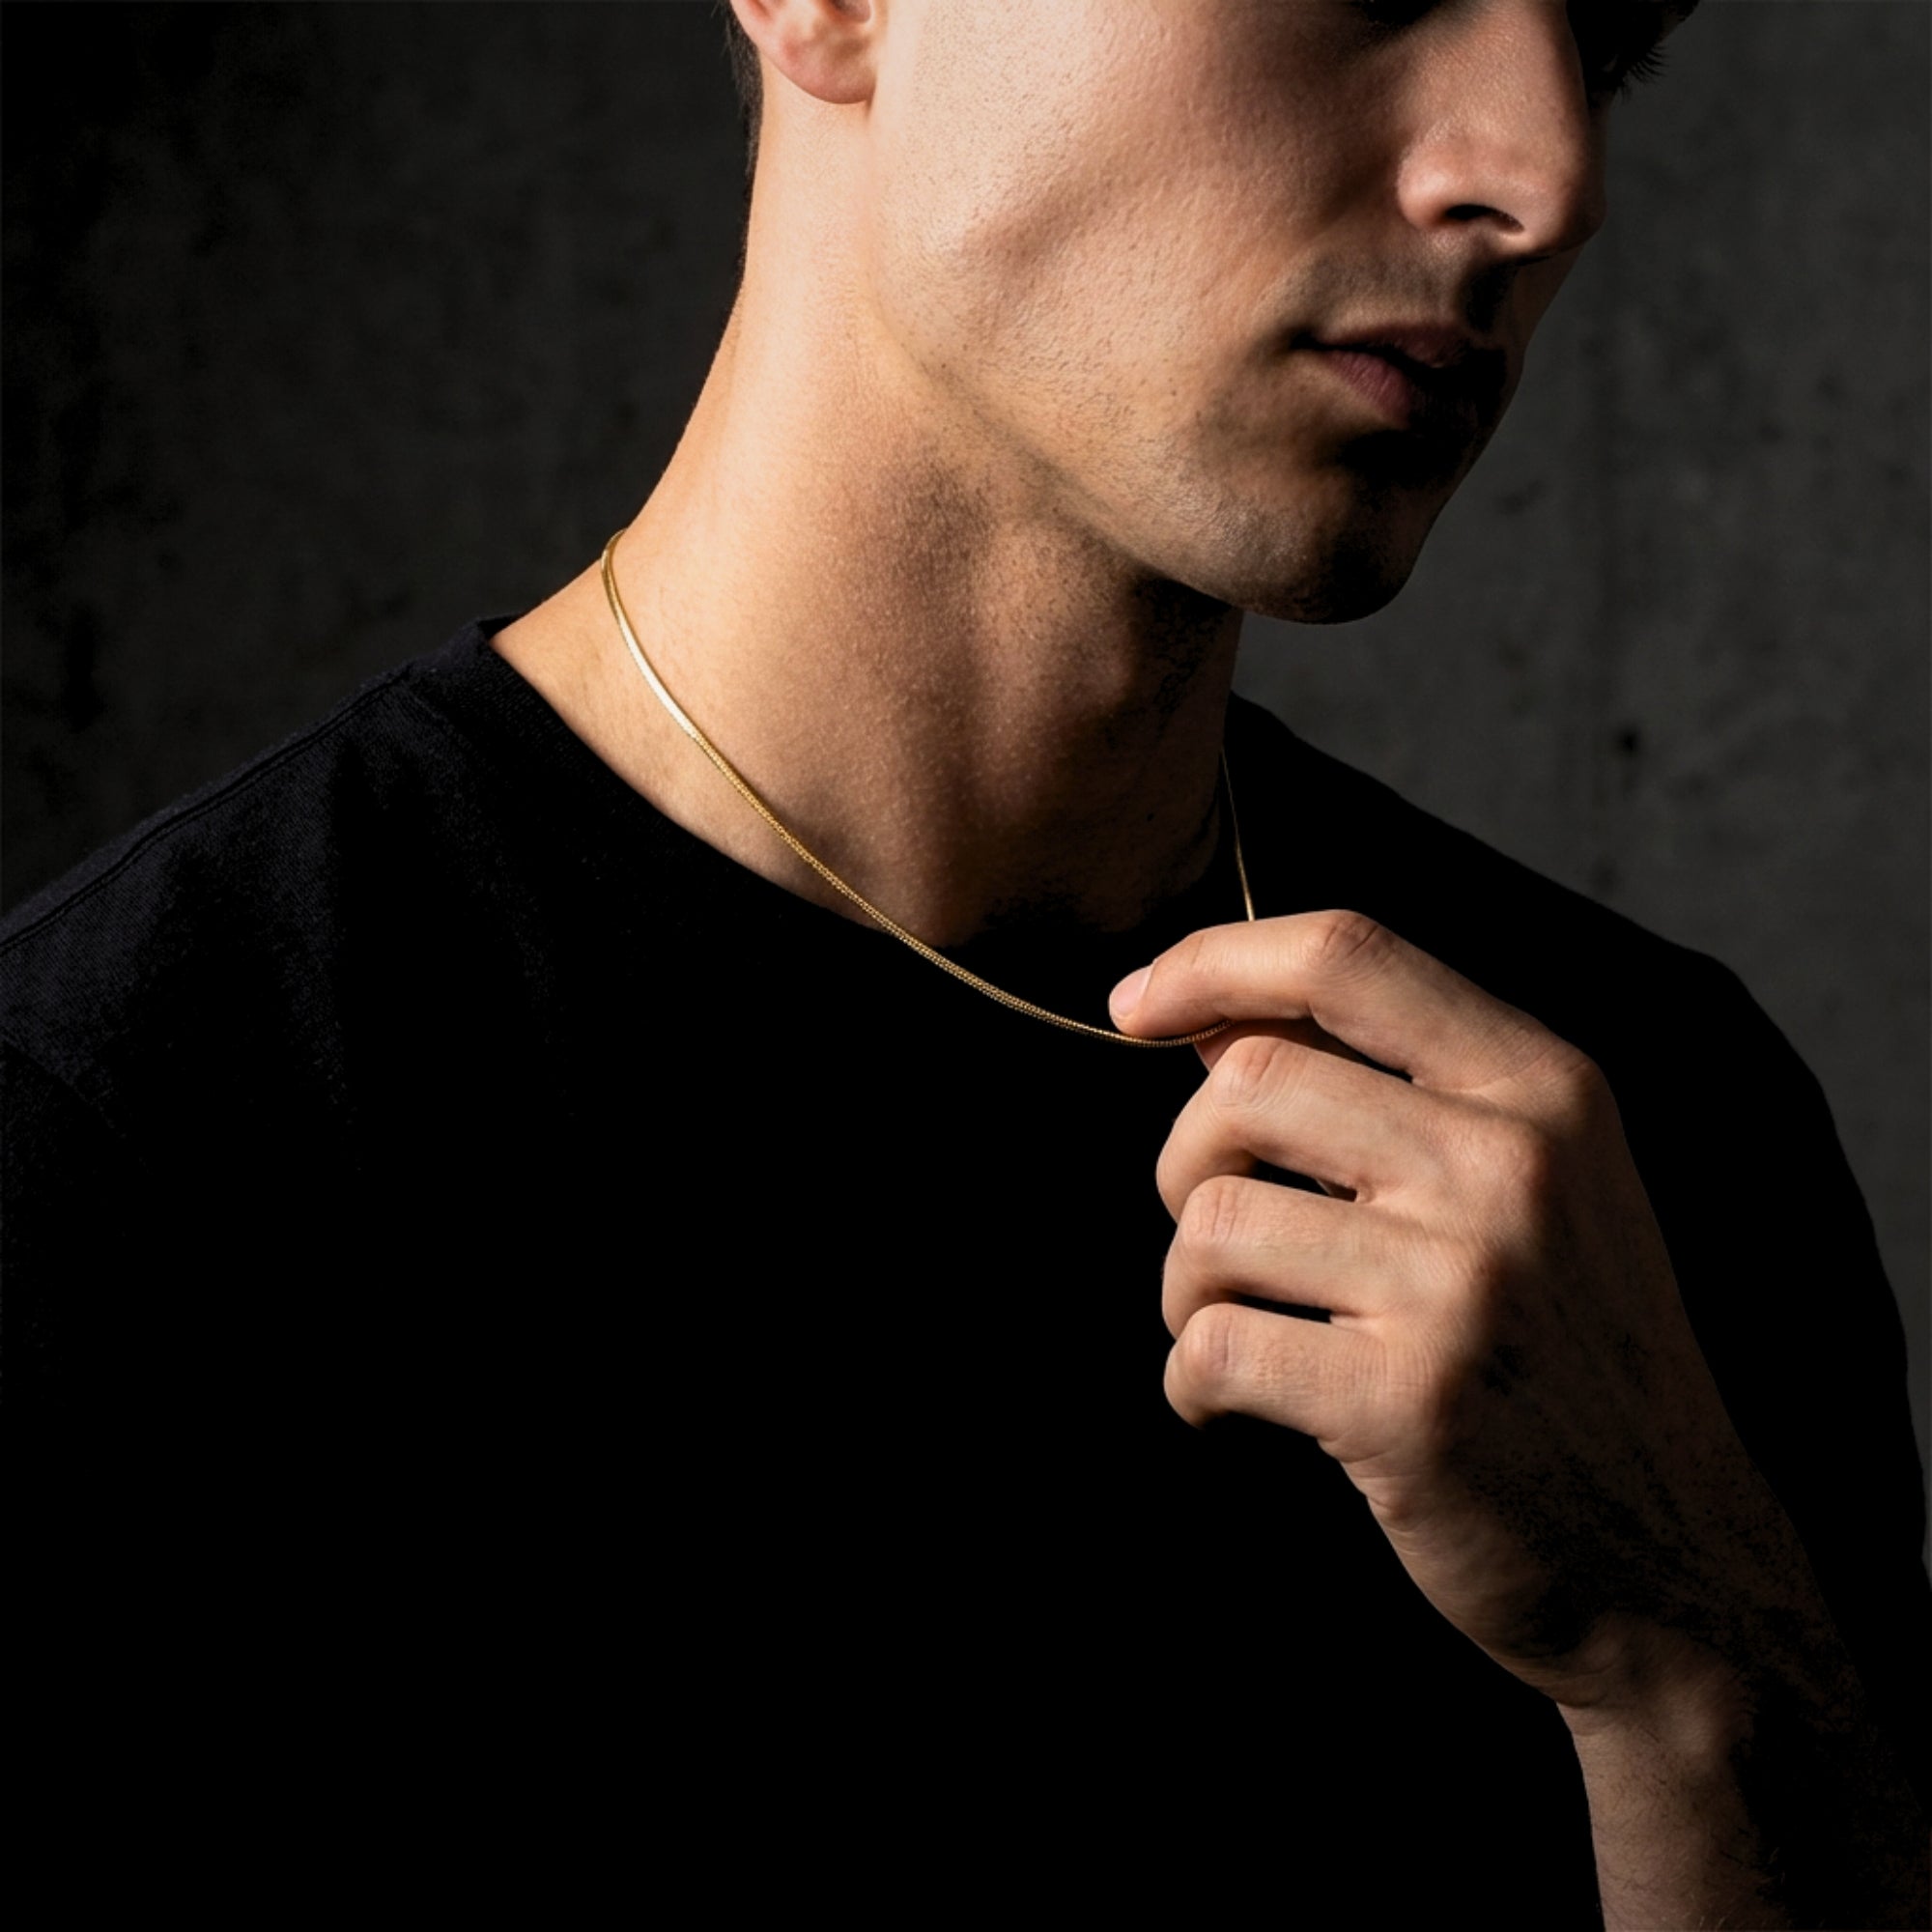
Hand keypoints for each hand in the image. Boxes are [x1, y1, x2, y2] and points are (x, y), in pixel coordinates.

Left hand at [1110, 910, 1814, 1714]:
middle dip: (1183, 1162)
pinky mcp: (1407, 1401)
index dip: (1212, 962)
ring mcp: (1463, 1282)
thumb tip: (1209, 1022)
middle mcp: (1511, 1165)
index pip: (1347, 956)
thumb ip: (1392, 1088)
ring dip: (1183, 1288)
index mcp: (1545, 1089)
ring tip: (1235, 1330)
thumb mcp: (1536, 1185)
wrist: (1674, 1562)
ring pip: (1211, 1221)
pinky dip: (1189, 1384)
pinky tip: (1225, 1407)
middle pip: (1246, 1083)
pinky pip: (1210, 1344)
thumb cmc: (1568, 1357)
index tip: (1134, 1005)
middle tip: (1216, 1241)